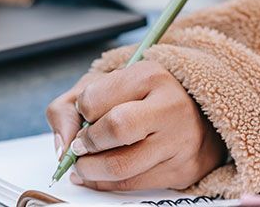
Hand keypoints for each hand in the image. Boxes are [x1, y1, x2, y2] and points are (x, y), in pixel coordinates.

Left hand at [46, 61, 226, 190]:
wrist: (197, 112)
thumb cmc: (143, 96)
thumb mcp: (106, 83)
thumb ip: (71, 105)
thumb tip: (62, 146)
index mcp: (149, 75)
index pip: (97, 97)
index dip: (81, 110)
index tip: (82, 114)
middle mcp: (169, 106)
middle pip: (115, 129)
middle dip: (86, 144)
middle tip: (78, 147)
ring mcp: (179, 140)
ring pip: (122, 167)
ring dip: (91, 171)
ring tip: (83, 165)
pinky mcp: (183, 169)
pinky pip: (135, 185)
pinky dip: (107, 184)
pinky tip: (98, 175)